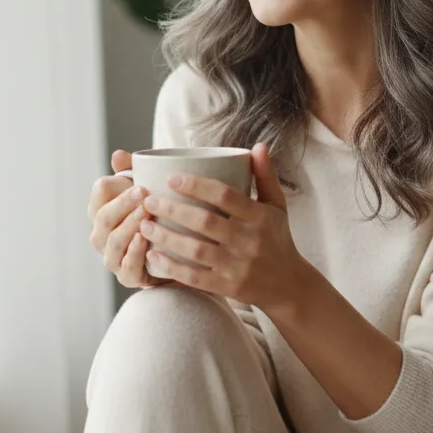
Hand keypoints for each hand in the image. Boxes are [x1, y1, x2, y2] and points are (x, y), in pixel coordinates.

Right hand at [87, 149, 173, 288]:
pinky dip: (133, 254)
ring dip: (129, 226)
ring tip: (146, 216)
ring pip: (113, 242)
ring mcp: (112, 257)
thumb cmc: (160, 215)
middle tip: (144, 195)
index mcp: (104, 208)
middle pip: (103, 217)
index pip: (99, 193)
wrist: (180, 253)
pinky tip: (144, 241)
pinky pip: (125, 268)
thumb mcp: (150, 191)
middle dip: (123, 205)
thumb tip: (118, 154)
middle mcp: (102, 234)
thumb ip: (133, 172)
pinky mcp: (128, 277)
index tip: (139, 185)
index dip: (117, 189)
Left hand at [140, 143, 307, 309]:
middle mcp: (249, 241)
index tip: (171, 178)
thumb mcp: (276, 206)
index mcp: (259, 217)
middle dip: (172, 209)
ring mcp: (237, 266)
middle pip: (204, 222)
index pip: (225, 196)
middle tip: (148, 200)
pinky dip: (171, 267)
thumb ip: (265, 176)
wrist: (288, 285)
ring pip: (195, 250)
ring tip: (144, 225)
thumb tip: (257, 145)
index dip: (196, 185)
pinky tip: (153, 255)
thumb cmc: (277, 238)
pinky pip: (194, 278)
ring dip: (166, 237)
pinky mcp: (228, 287)